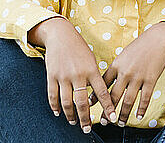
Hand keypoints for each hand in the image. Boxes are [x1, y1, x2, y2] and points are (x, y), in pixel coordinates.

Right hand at [39, 18, 117, 133]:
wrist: (60, 35)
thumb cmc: (79, 47)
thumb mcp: (91, 59)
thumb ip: (94, 77)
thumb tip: (98, 97)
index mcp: (92, 70)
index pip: (102, 93)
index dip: (108, 107)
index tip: (112, 118)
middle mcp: (78, 74)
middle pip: (82, 103)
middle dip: (85, 118)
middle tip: (87, 129)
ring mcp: (64, 76)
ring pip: (67, 102)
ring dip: (71, 116)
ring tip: (74, 122)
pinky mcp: (52, 75)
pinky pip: (53, 96)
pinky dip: (55, 107)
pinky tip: (59, 113)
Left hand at [89, 22, 164, 125]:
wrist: (157, 39)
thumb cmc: (139, 47)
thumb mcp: (123, 55)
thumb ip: (115, 69)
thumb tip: (106, 82)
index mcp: (116, 65)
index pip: (103, 84)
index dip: (96, 97)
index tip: (90, 106)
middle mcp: (125, 72)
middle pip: (113, 96)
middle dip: (107, 111)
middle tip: (104, 122)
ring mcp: (138, 77)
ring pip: (128, 101)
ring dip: (123, 115)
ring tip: (120, 123)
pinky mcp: (151, 80)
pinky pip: (145, 98)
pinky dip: (141, 109)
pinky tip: (138, 116)